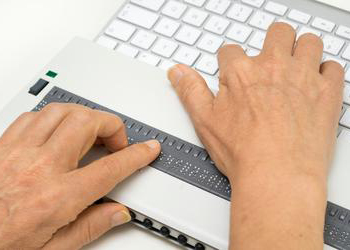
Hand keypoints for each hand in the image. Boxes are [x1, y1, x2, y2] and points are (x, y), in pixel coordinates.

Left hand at [0, 104, 159, 249]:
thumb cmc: (0, 245)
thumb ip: (89, 228)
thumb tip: (117, 213)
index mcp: (56, 198)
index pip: (110, 169)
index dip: (135, 155)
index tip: (147, 148)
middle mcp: (39, 168)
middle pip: (86, 123)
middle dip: (111, 126)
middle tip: (115, 141)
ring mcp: (18, 152)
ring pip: (61, 111)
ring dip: (83, 117)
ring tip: (90, 133)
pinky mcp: (2, 144)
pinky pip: (34, 116)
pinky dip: (54, 118)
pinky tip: (57, 132)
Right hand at [168, 23, 343, 248]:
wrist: (277, 175)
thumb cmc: (244, 152)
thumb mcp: (204, 120)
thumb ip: (189, 90)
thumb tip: (177, 72)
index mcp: (241, 72)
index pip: (231, 51)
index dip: (229, 61)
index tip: (233, 72)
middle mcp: (273, 67)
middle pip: (277, 33)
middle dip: (272, 43)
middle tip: (271, 61)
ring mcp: (303, 76)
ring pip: (308, 42)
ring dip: (302, 50)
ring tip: (296, 67)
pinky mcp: (327, 92)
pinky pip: (333, 67)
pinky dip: (326, 73)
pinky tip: (316, 85)